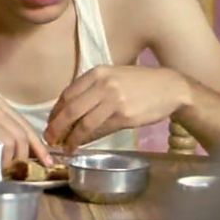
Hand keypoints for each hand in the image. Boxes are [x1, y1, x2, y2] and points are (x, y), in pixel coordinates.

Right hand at [0, 97, 52, 167]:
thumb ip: (2, 134)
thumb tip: (28, 155)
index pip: (26, 126)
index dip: (39, 147)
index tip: (48, 163)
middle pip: (22, 135)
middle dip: (26, 158)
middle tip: (18, 172)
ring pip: (12, 141)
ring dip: (12, 161)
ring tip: (4, 171)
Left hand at [44, 65, 190, 152]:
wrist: (169, 88)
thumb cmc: (139, 84)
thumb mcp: (113, 77)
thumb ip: (91, 91)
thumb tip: (70, 115)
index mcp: (97, 72)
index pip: (67, 94)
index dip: (55, 112)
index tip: (50, 123)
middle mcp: (103, 84)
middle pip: (70, 109)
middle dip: (56, 127)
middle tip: (49, 138)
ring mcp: (114, 100)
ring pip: (83, 123)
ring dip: (71, 138)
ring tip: (66, 146)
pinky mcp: (124, 116)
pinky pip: (99, 130)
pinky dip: (87, 140)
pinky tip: (81, 145)